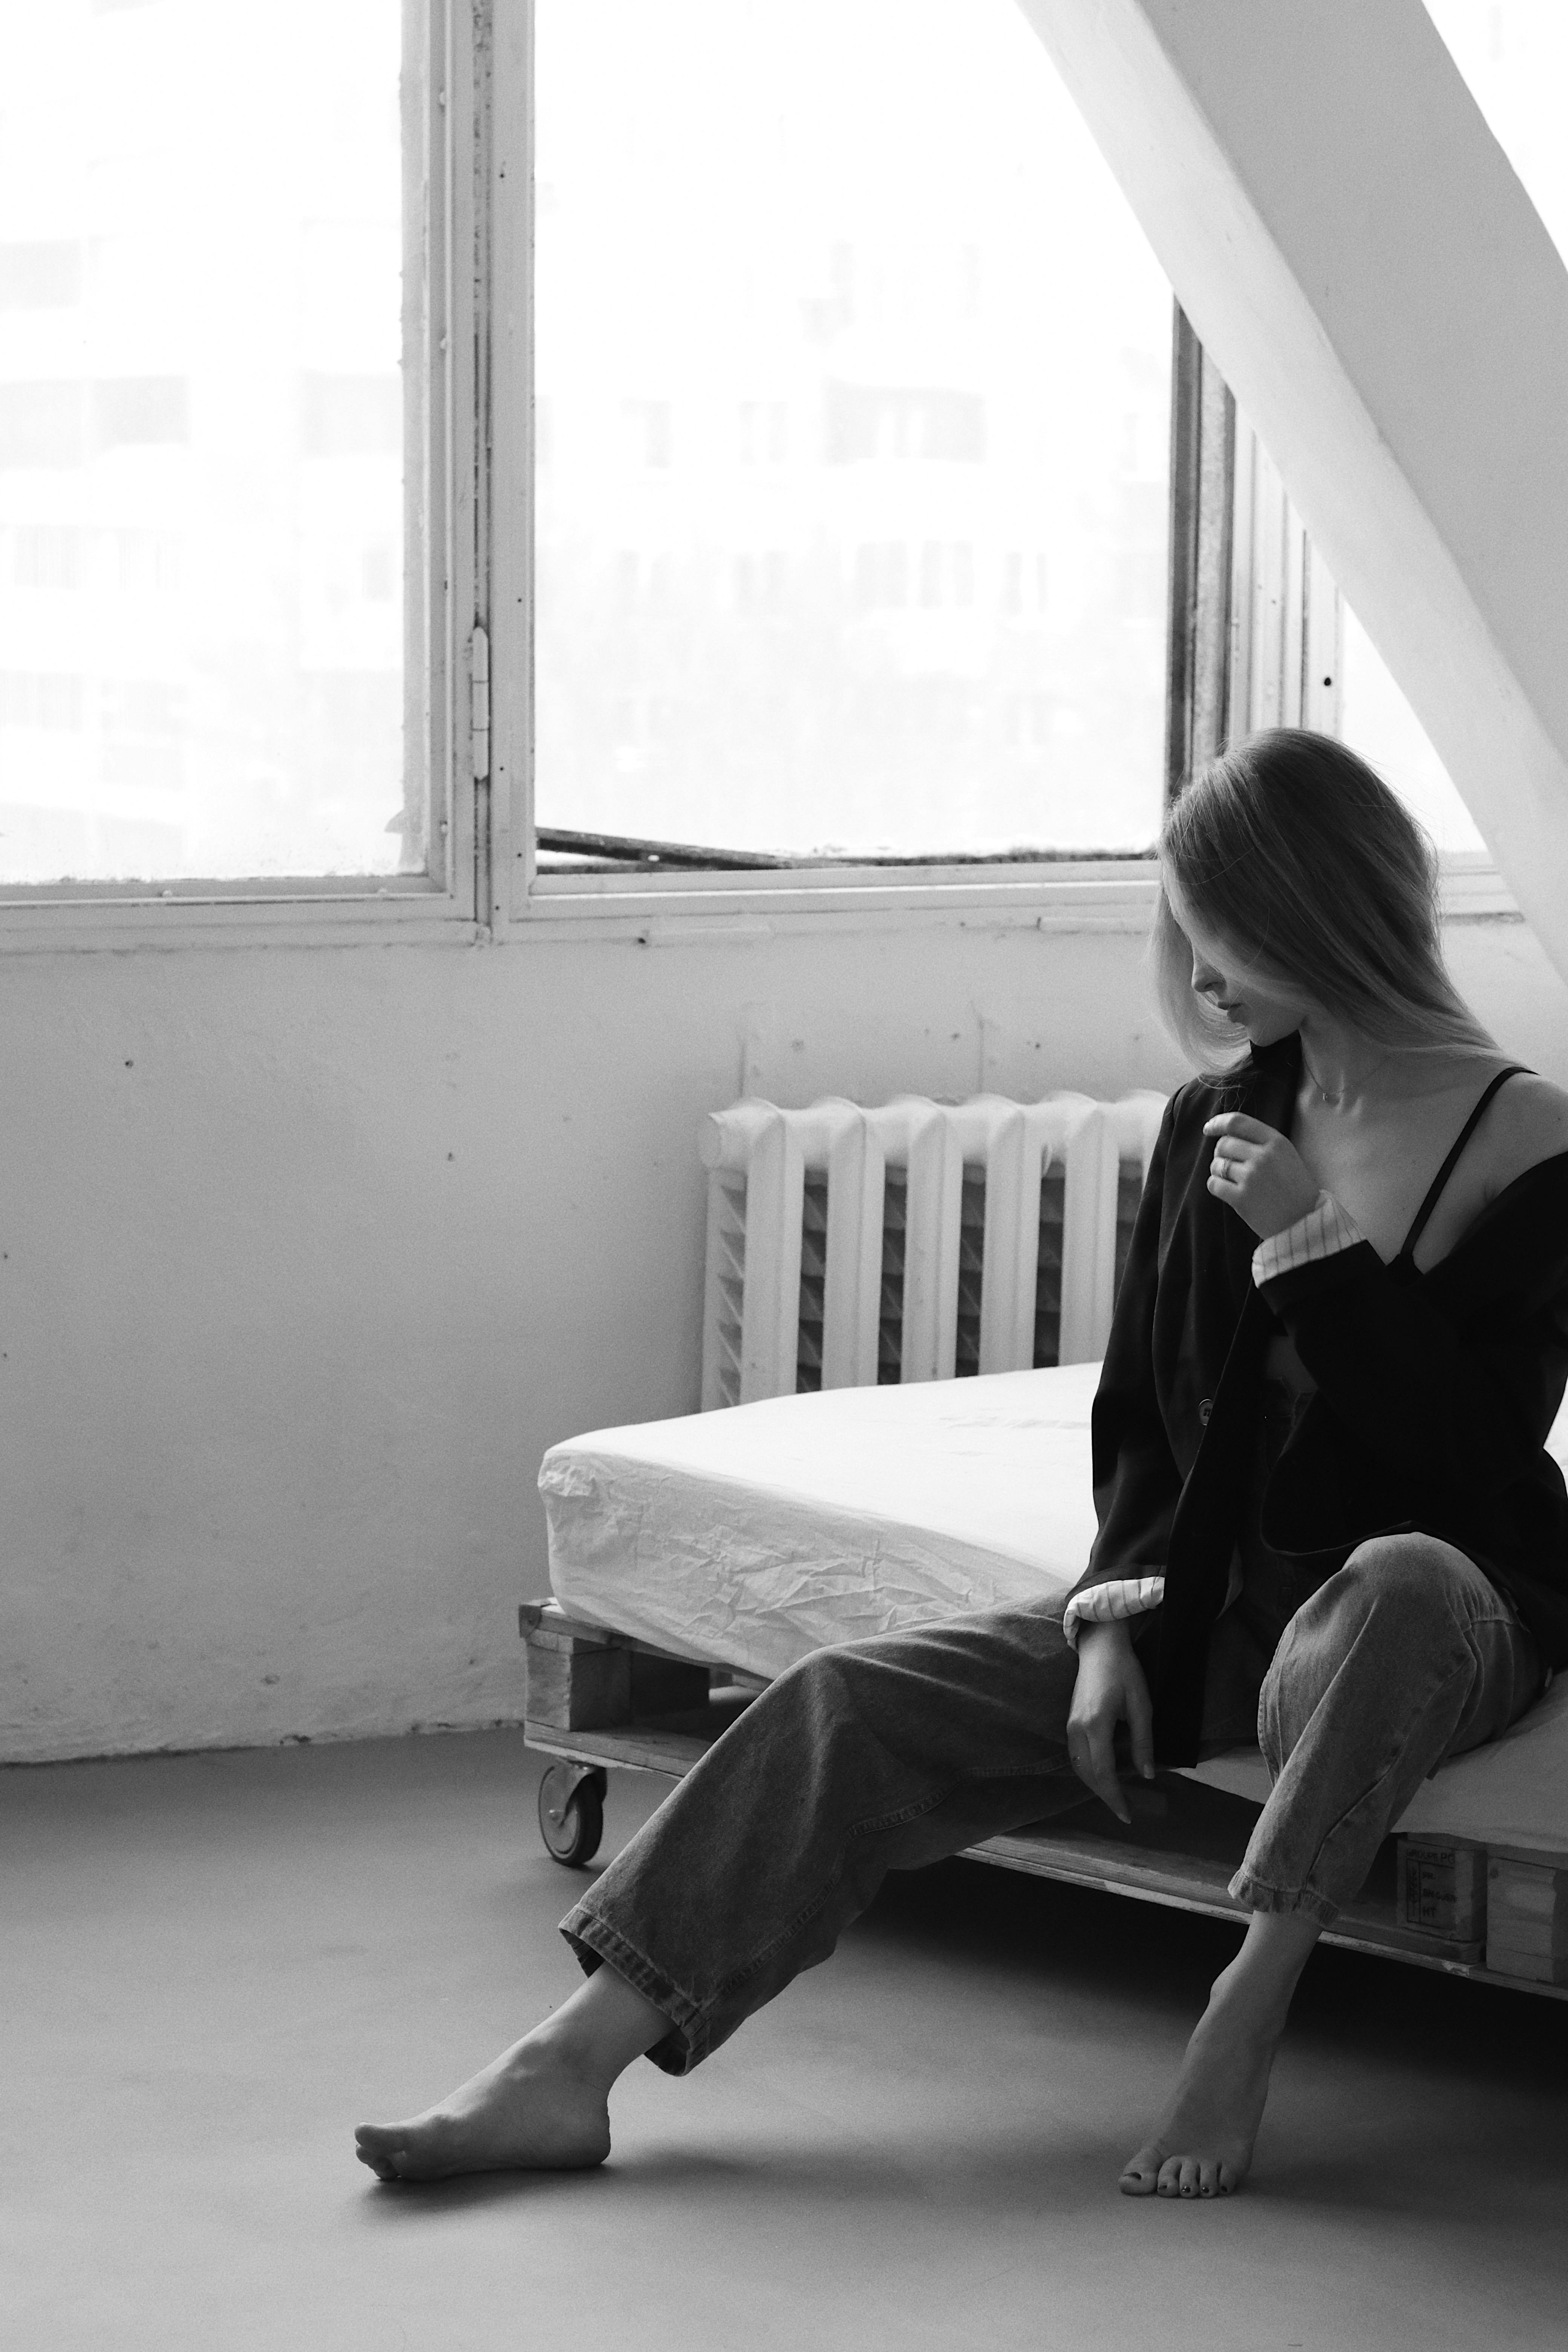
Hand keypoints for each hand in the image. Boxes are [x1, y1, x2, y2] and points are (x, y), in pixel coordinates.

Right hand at [1066, 1619, 1154, 1825]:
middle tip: (1125, 1811)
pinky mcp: (1070, 1720)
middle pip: (1087, 1774)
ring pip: (1078, 1766)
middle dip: (1105, 1796)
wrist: (1100, 1646)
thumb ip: (1143, 1741)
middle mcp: (1078, 1728)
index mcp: (1096, 1725)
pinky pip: (1075, 1754)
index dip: (1115, 1797)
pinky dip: (1088, 1770)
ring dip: (1095, 1784)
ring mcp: (1071, 1724)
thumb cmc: (1125, 1671)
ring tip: (1115, 1796)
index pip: (1103, 1773)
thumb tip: (1147, 1775)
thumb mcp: (1141, 1706)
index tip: (1128, 1815)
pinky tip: (1102, 1773)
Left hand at [1201, 1112, 1318, 1239]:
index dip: (1218, 1123)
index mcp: (1276, 1142)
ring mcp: (1252, 1177)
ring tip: (1234, 1181)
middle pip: (1223, 1144)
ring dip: (1219, 1171)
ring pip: (1217, 1164)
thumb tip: (1226, 1134)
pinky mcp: (1241, 1198)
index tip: (1208, 1129)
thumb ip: (1261, 1142)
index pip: (1237, 1122)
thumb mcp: (1286, 1155)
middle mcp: (1264, 1156)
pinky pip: (1214, 1184)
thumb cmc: (1294, 1188)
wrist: (1304, 1221)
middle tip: (1231, 1165)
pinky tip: (1229, 1192)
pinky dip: (1217, 1186)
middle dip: (1222, 1153)